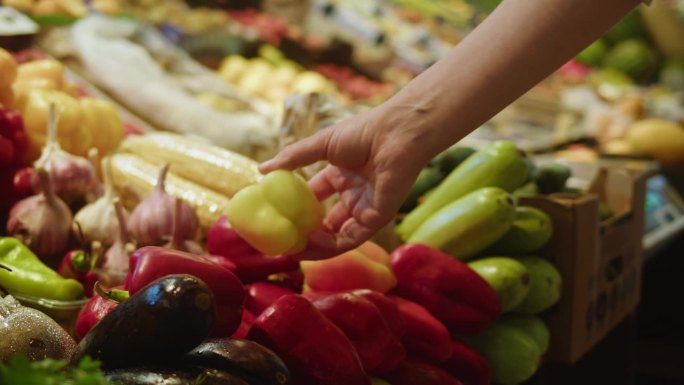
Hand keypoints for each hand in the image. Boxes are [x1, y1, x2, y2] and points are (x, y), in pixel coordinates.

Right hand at [259, 105, 430, 259]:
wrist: (396, 133)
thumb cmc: (362, 133)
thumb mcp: (320, 145)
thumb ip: (293, 158)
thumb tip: (261, 170)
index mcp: (341, 177)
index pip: (315, 200)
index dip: (297, 211)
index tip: (276, 220)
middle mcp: (353, 195)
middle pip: (326, 223)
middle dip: (305, 235)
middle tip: (283, 242)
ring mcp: (365, 208)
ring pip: (337, 236)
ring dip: (315, 246)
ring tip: (292, 249)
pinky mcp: (376, 219)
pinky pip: (351, 239)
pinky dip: (330, 245)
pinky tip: (311, 243)